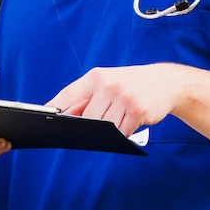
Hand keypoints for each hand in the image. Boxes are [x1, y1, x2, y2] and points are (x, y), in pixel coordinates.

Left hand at [47, 64, 183, 136]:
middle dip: (89, 126)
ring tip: (119, 118)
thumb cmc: (130, 83)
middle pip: (87, 118)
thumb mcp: (107, 82)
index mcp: (96, 76)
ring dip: (109, 130)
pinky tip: (130, 122)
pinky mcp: (138, 110)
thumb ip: (87, 98)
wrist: (165, 82)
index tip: (44, 117)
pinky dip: (124, 133)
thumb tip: (63, 116)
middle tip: (98, 125)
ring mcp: (124, 97)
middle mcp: (109, 84)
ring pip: (105, 127)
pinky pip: (122, 132)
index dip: (55, 108)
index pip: (69, 95)